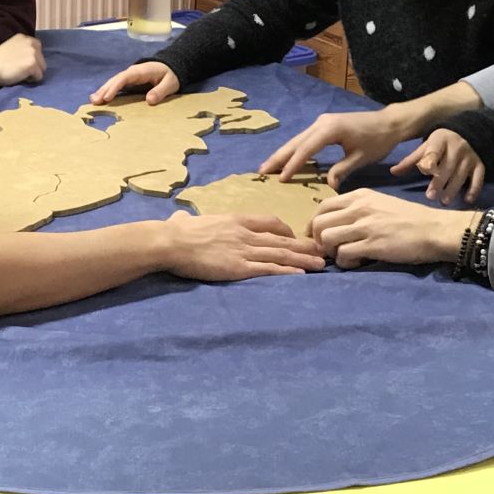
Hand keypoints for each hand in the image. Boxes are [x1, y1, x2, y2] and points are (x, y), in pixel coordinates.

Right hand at [0, 34, 45, 85]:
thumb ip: (22, 48)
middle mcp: (30, 42)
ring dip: (33, 72)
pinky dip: (31, 80)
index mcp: (24, 37)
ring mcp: (32, 53)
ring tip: (20, 72)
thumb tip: (32, 57)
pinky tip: (20, 76)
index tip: (22, 62)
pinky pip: (39, 76)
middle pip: (41, 59)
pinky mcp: (33, 64)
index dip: (32, 57)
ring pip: (42, 68)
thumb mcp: (11, 47)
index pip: (37, 48)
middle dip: (34, 65)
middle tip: (19, 68)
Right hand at [89, 62, 179, 105]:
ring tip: (93, 101)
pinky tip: (100, 99)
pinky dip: (108, 91)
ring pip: (114, 82)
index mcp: (141, 71)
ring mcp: (130, 76)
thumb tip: (149, 100)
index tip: (107, 98)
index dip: (115, 87)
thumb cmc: (170, 75)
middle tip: (94, 101)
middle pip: (115, 79)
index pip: (124, 77)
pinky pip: (117, 85)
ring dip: (103, 90)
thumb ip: (161, 91)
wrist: (171, 67)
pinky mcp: (129, 82)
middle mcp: (132, 72)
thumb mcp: (170, 83)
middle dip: (104, 89)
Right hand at [165, 210, 324, 279]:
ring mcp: (244, 250)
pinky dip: (286, 271)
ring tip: (320, 265)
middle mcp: (245, 233)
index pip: (269, 221)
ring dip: (302, 260)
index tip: (295, 236)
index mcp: (236, 219)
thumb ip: (188, 219)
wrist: (172, 242)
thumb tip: (180, 218)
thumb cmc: (176, 231)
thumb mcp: (187, 220)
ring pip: (280, 254)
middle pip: (281, 239)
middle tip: (321, 251)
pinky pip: (268, 269)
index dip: (285, 229)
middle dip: (304, 246)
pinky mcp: (239, 268)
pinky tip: (300, 275)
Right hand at [258, 109, 410, 188]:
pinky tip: (285, 159)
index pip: (306, 149)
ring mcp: (321, 122)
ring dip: (283, 153)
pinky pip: (304, 139)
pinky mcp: (323, 124)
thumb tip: (328, 186)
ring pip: (297, 140)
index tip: (280, 179)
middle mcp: (321, 123)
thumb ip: (341, 170)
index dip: (292, 165)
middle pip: (295, 142)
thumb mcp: (360, 158)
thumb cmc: (378, 141)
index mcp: (330, 129)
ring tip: (267, 167)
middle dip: (278, 157)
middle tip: (261, 172)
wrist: (389, 123)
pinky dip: (293, 150)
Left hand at [308, 189, 474, 268]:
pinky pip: (343, 255)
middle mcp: (359, 207)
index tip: (319, 236)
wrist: (436, 229)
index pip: (322, 206)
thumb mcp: (380, 203)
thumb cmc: (410, 218)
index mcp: (359, 196)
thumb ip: (357, 209)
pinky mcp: (374, 245)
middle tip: (332, 249)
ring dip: (332, 252)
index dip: (315, 223)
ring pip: (326, 238)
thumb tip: (335, 223)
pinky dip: (345, 263)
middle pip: (319, 223)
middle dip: (319, 240)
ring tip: (346, 256)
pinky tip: (358, 263)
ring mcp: (366, 226)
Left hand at [391, 129, 485, 204]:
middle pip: (447, 167)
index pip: (434, 151)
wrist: (466, 132)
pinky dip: (474, 189)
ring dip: (453, 188)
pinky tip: (467, 200)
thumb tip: (393, 172)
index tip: (426, 171)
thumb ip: (411, 160)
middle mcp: (457, 148)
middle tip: (430, 197)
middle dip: (439, 182)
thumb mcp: (425, 146)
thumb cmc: (440, 143)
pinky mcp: (480, 165)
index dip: (431, 161)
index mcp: (440, 141)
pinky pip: (478, 178)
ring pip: (461, 174)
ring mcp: (470, 157)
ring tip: (444, 201)